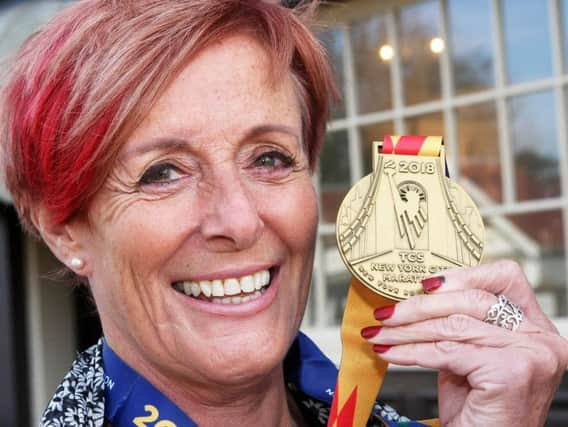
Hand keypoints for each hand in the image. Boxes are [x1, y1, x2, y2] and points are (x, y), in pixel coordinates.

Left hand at [361, 260, 567, 425]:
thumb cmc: (479, 408)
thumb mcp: (470, 355)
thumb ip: (459, 323)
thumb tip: (417, 293)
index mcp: (535, 327)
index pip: (503, 278)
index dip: (461, 275)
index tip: (423, 284)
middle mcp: (541, 339)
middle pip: (471, 300)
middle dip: (419, 306)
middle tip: (386, 314)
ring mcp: (531, 355)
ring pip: (453, 326)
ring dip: (407, 330)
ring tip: (381, 333)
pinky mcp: (511, 372)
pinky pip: (446, 351)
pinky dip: (410, 351)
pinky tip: (390, 352)